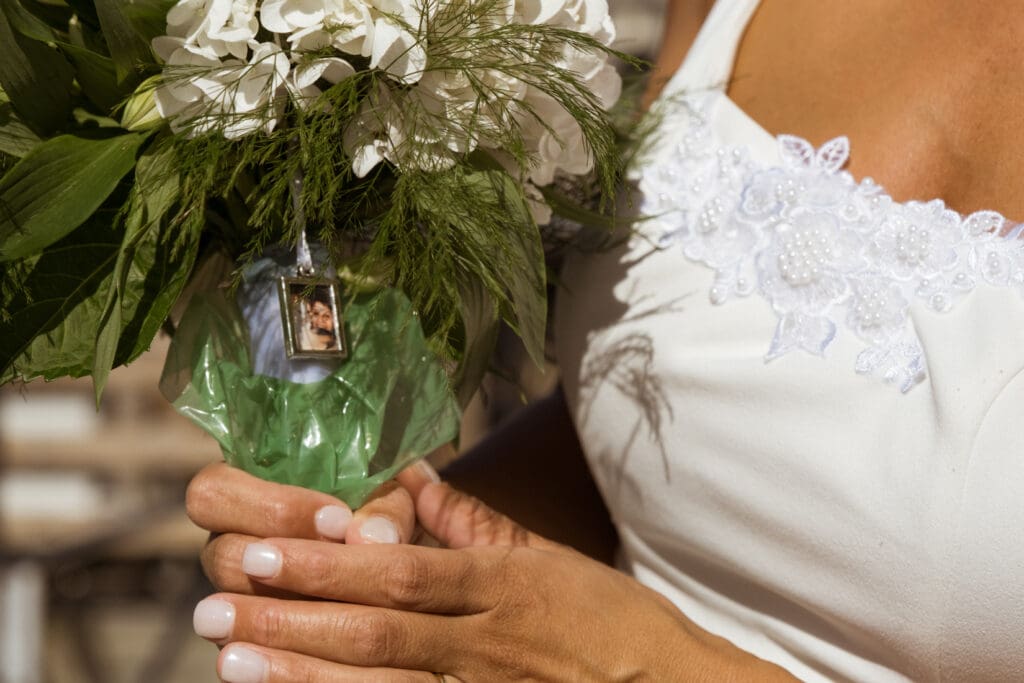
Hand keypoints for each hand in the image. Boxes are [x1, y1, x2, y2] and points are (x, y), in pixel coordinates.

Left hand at [196, 481, 792, 681]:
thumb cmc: (610, 619)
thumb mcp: (548, 556)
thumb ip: (475, 520)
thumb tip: (417, 476)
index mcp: (499, 584)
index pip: (398, 570)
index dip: (326, 564)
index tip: (263, 552)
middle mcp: (483, 639)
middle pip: (373, 627)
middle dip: (288, 616)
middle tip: (210, 607)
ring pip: (379, 681)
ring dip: (300, 670)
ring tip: (230, 658)